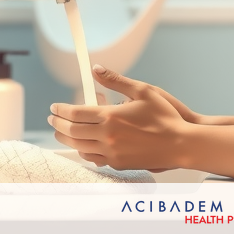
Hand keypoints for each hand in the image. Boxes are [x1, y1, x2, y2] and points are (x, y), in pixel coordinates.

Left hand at [49, 64, 189, 170]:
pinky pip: (93, 159)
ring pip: (79, 147)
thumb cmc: (165, 116)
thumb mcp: (143, 90)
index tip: (54, 107)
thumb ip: (116, 80)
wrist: (180, 144)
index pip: (75, 113)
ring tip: (61, 131)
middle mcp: (108, 136)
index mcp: (111, 117)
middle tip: (53, 118)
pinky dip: (82, 151)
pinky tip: (82, 145)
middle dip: (58, 124)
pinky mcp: (118, 164)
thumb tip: (96, 70)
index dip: (61, 109)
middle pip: (72, 131)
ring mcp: (112, 152)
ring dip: (66, 138)